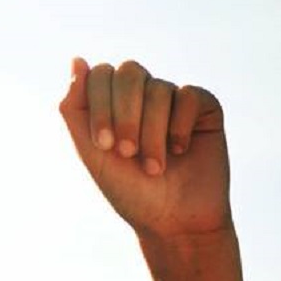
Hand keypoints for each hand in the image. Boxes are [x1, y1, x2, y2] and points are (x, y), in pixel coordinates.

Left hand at [58, 58, 229, 241]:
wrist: (172, 221)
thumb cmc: (128, 190)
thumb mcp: (91, 152)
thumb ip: (75, 108)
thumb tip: (77, 59)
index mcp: (111, 103)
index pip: (99, 74)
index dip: (100, 105)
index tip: (103, 145)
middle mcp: (141, 96)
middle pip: (129, 71)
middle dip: (124, 115)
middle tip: (126, 153)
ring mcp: (173, 99)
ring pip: (158, 89)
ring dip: (151, 133)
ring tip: (153, 167)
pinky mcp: (204, 107)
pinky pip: (189, 95)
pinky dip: (179, 127)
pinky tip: (180, 151)